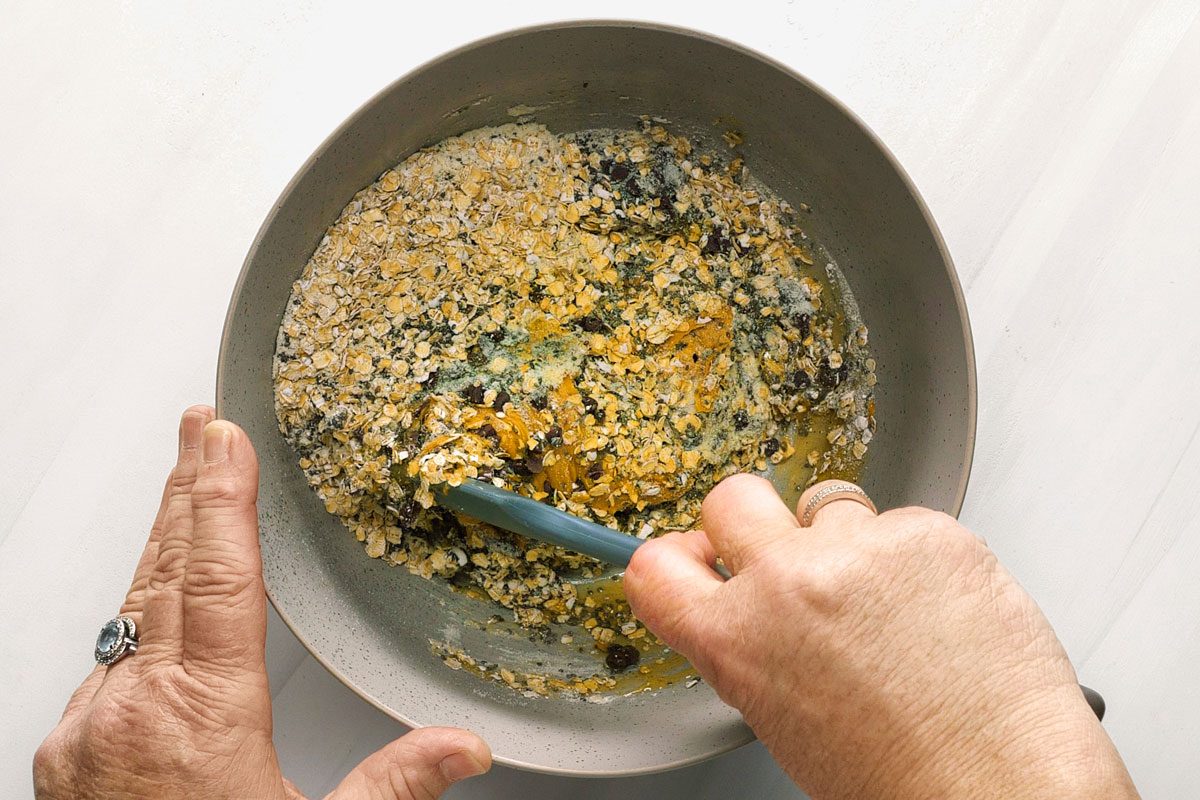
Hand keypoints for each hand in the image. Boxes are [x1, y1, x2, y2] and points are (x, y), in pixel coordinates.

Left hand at [34, 407, 490, 798]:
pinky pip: (110, 661)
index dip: (222, 495)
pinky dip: (140, 613)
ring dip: (162, 546)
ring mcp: (87, 734)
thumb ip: (394, 786)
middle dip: (184, 491)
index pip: (216, 573)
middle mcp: (128, 711)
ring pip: (129, 610)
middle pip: (163, 571)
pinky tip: (157, 602)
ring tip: (183, 491)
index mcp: (199, 716)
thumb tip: (465, 748)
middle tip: (197, 429)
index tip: (221, 434)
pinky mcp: (67, 759)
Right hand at [625, 475, 1138, 799]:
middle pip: (734, 498)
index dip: (679, 556)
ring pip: (830, 506)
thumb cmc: (899, 778)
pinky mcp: (930, 532)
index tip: (700, 553)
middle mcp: (787, 581)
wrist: (1002, 786)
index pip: (657, 565)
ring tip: (889, 605)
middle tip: (790, 557)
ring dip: (848, 542)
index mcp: (735, 640)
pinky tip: (937, 608)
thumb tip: (753, 599)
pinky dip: (916, 556)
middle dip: (753, 521)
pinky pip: (903, 522)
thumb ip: (752, 644)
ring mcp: (860, 549)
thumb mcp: (783, 717)